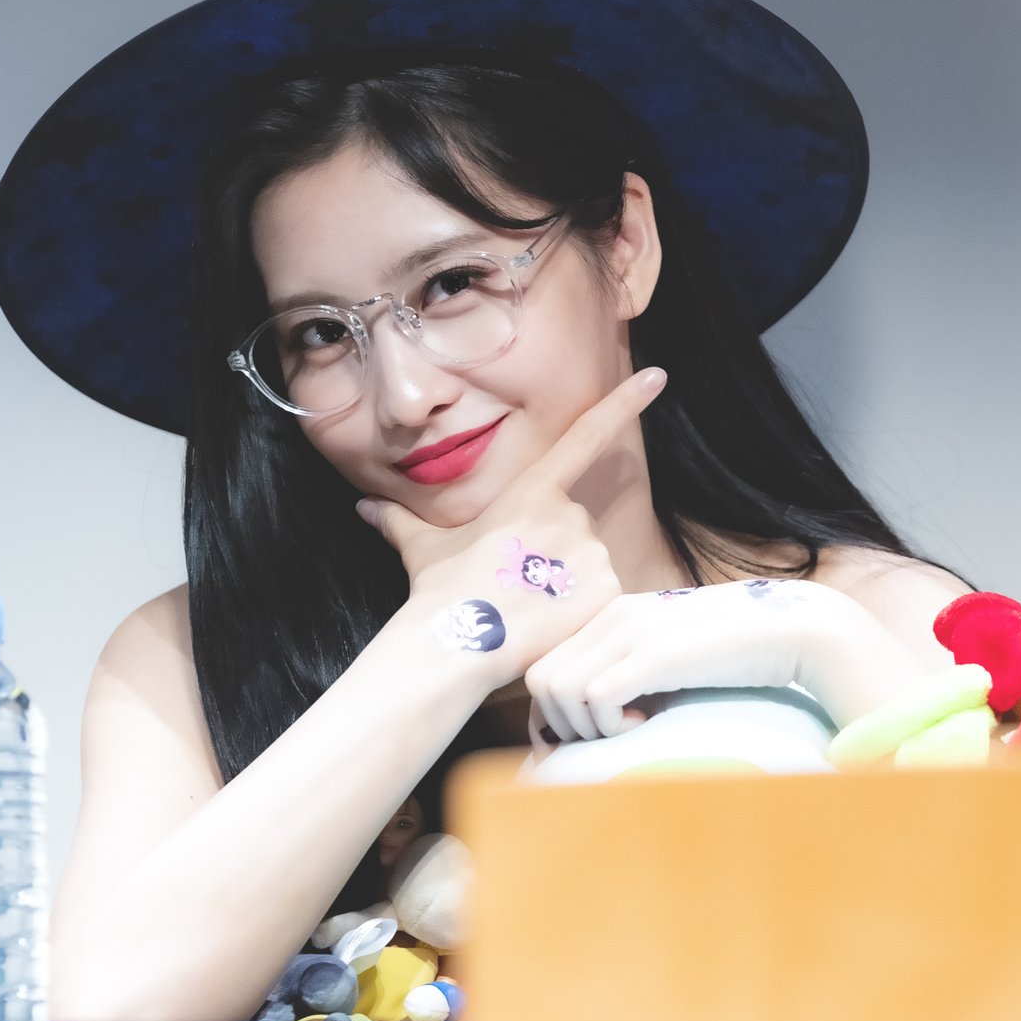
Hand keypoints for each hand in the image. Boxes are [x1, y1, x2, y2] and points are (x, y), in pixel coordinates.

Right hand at [357, 368, 667, 691]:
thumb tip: (362, 505)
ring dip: (568, 586)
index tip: (659, 377)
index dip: (624, 403)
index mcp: (530, 492)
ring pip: (590, 564)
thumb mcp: (420, 548)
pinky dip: (584, 613)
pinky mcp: (604, 591)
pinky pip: (605, 599)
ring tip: (530, 612)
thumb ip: (398, 521)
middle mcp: (567, 515)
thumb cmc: (440, 591)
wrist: (458, 643)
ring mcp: (589, 553)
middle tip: (516, 587)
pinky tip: (552, 627)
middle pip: (574, 527)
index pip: (586, 436)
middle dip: (552, 554)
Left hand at [524, 576, 824, 741]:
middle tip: (609, 736)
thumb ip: (632, 672)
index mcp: (613, 615)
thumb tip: (598, 716)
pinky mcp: (655, 653)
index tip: (591, 734)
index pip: (545, 667)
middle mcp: (613, 616)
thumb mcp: (670, 655)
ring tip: (632, 726)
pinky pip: (595, 698)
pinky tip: (645, 723)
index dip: (556, 713)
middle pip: (540, 681)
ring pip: (558, 691)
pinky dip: (610, 725)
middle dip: (564, 723)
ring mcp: (632, 631)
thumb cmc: (734, 651)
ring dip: (588, 725)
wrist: (791, 627)